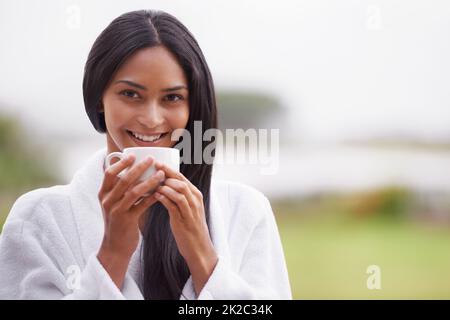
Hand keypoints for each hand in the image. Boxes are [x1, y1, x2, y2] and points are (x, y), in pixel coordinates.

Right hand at [97, 154, 164, 287]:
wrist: (115, 247)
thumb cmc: (118, 221)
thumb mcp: (113, 204)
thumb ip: (120, 190)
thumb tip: (135, 171)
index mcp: (103, 194)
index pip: (109, 173)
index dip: (121, 163)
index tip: (133, 155)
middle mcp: (107, 201)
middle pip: (124, 180)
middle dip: (139, 168)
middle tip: (151, 160)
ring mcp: (116, 211)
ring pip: (134, 192)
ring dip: (149, 181)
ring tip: (161, 174)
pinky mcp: (127, 221)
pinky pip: (142, 205)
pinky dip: (152, 197)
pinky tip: (161, 192)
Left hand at [152, 162, 217, 294]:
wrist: (199, 248)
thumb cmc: (190, 228)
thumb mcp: (188, 209)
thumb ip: (179, 197)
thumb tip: (164, 186)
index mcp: (196, 195)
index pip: (182, 177)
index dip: (169, 169)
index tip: (156, 162)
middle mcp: (195, 200)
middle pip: (180, 181)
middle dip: (165, 173)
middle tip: (152, 167)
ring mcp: (190, 210)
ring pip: (178, 190)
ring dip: (164, 185)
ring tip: (151, 181)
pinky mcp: (184, 220)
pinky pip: (174, 205)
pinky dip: (164, 198)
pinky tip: (155, 195)